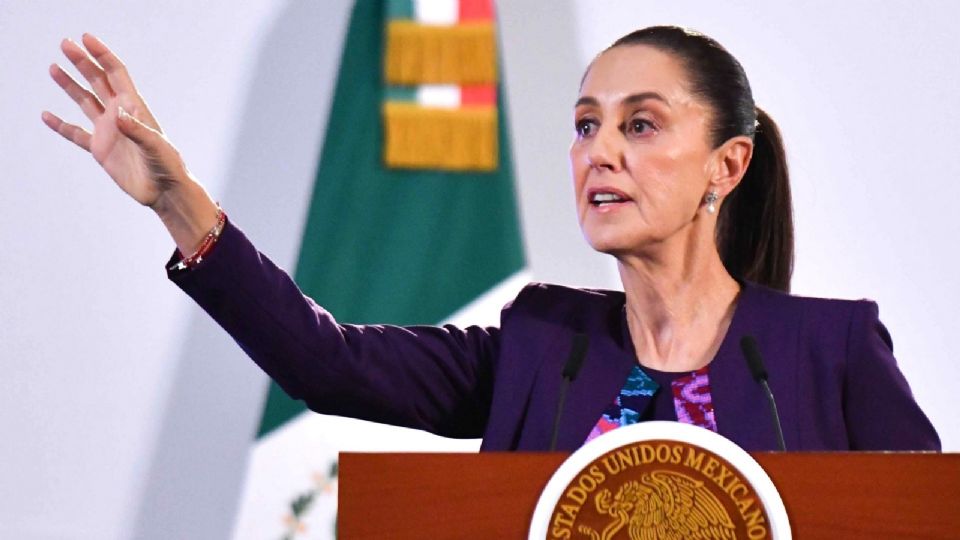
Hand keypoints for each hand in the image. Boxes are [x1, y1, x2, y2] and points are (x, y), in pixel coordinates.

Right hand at [43, 34, 217, 251]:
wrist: (165, 191)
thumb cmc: (168, 166)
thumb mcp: (155, 146)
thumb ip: (137, 130)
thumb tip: (118, 114)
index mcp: (134, 107)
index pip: (116, 73)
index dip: (102, 55)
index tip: (86, 39)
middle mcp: (120, 115)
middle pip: (98, 81)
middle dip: (82, 62)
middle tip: (65, 44)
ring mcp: (109, 131)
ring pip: (85, 101)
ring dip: (70, 85)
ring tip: (54, 67)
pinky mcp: (101, 149)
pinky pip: (76, 133)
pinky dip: (61, 125)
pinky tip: (46, 115)